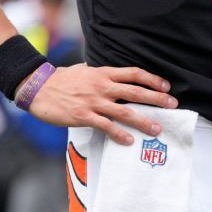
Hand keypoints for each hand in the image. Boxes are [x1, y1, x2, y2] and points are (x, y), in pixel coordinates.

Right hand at [27, 64, 176, 145]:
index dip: (153, 79)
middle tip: (173, 106)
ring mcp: (93, 102)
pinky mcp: (83, 116)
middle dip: (157, 99)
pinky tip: (129, 141)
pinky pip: (105, 126)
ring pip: (125, 111)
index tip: (167, 86)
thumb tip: (114, 75)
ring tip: (157, 129)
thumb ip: (100, 73)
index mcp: (104, 73)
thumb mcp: (84, 70)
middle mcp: (102, 86)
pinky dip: (119, 134)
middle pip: (136, 91)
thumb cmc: (61, 79)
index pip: (134, 73)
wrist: (38, 87)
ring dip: (143, 121)